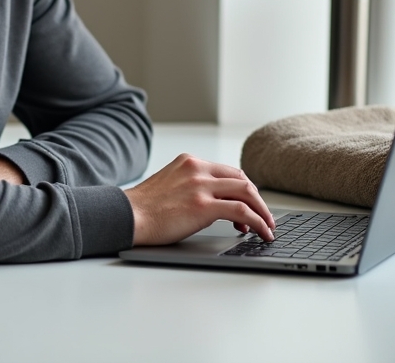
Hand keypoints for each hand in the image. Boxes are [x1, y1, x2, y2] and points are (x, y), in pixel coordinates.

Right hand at [124, 154, 274, 245]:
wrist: (127, 215)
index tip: (249, 204)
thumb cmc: (144, 207)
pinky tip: (261, 232)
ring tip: (267, 227)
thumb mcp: (169, 183)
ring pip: (246, 192)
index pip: (228, 171)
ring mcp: (201, 186)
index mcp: (189, 161)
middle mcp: (197, 169)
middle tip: (264, 217)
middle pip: (241, 179)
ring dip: (262, 211)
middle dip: (257, 199)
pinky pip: (242, 211)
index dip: (243, 189)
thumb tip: (211, 201)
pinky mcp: (203, 206)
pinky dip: (258, 222)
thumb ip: (190, 184)